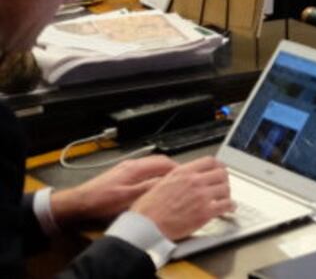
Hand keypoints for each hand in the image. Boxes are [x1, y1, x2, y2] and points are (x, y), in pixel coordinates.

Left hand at [50, 156, 176, 227]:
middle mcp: (132, 165)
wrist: (79, 203)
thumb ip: (149, 188)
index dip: (178, 169)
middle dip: (173, 169)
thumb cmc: (101, 202)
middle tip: (183, 179)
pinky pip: (143, 170)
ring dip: (163, 172)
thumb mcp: (128, 198)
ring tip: (170, 183)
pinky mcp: (121, 174)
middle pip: (159, 161)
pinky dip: (153, 175)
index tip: (188, 175)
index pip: (164, 162)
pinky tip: (152, 185)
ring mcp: (126, 168)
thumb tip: (168, 182)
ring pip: (151, 165)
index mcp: (136, 168)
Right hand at [130, 156, 233, 240]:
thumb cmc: (147, 210)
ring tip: (226, 198)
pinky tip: (229, 208)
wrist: (145, 227)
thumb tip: (187, 178)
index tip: (220, 170)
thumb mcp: (160, 184)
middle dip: (224, 180)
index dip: (218, 166)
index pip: (210, 161)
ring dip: (227, 194)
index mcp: (182, 173)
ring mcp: (201, 196)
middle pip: (222, 174)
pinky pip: (226, 205)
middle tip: (223, 186)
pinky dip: (230, 207)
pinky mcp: (205, 212)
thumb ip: (178, 178)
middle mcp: (194, 181)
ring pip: (226, 189)